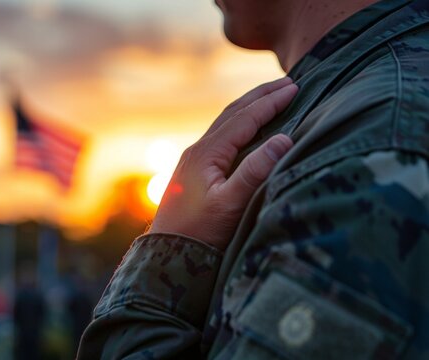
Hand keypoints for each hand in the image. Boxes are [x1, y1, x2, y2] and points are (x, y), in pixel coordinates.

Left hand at [149, 77, 297, 249]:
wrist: (167, 253)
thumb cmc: (200, 232)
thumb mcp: (231, 204)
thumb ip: (255, 171)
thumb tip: (284, 138)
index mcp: (207, 153)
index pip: (244, 118)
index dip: (270, 102)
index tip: (295, 88)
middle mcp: (198, 150)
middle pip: (233, 113)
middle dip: (260, 96)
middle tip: (288, 83)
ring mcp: (194, 160)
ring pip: (225, 124)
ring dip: (249, 108)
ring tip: (270, 98)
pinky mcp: (194, 171)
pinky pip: (220, 137)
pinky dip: (239, 125)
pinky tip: (246, 130)